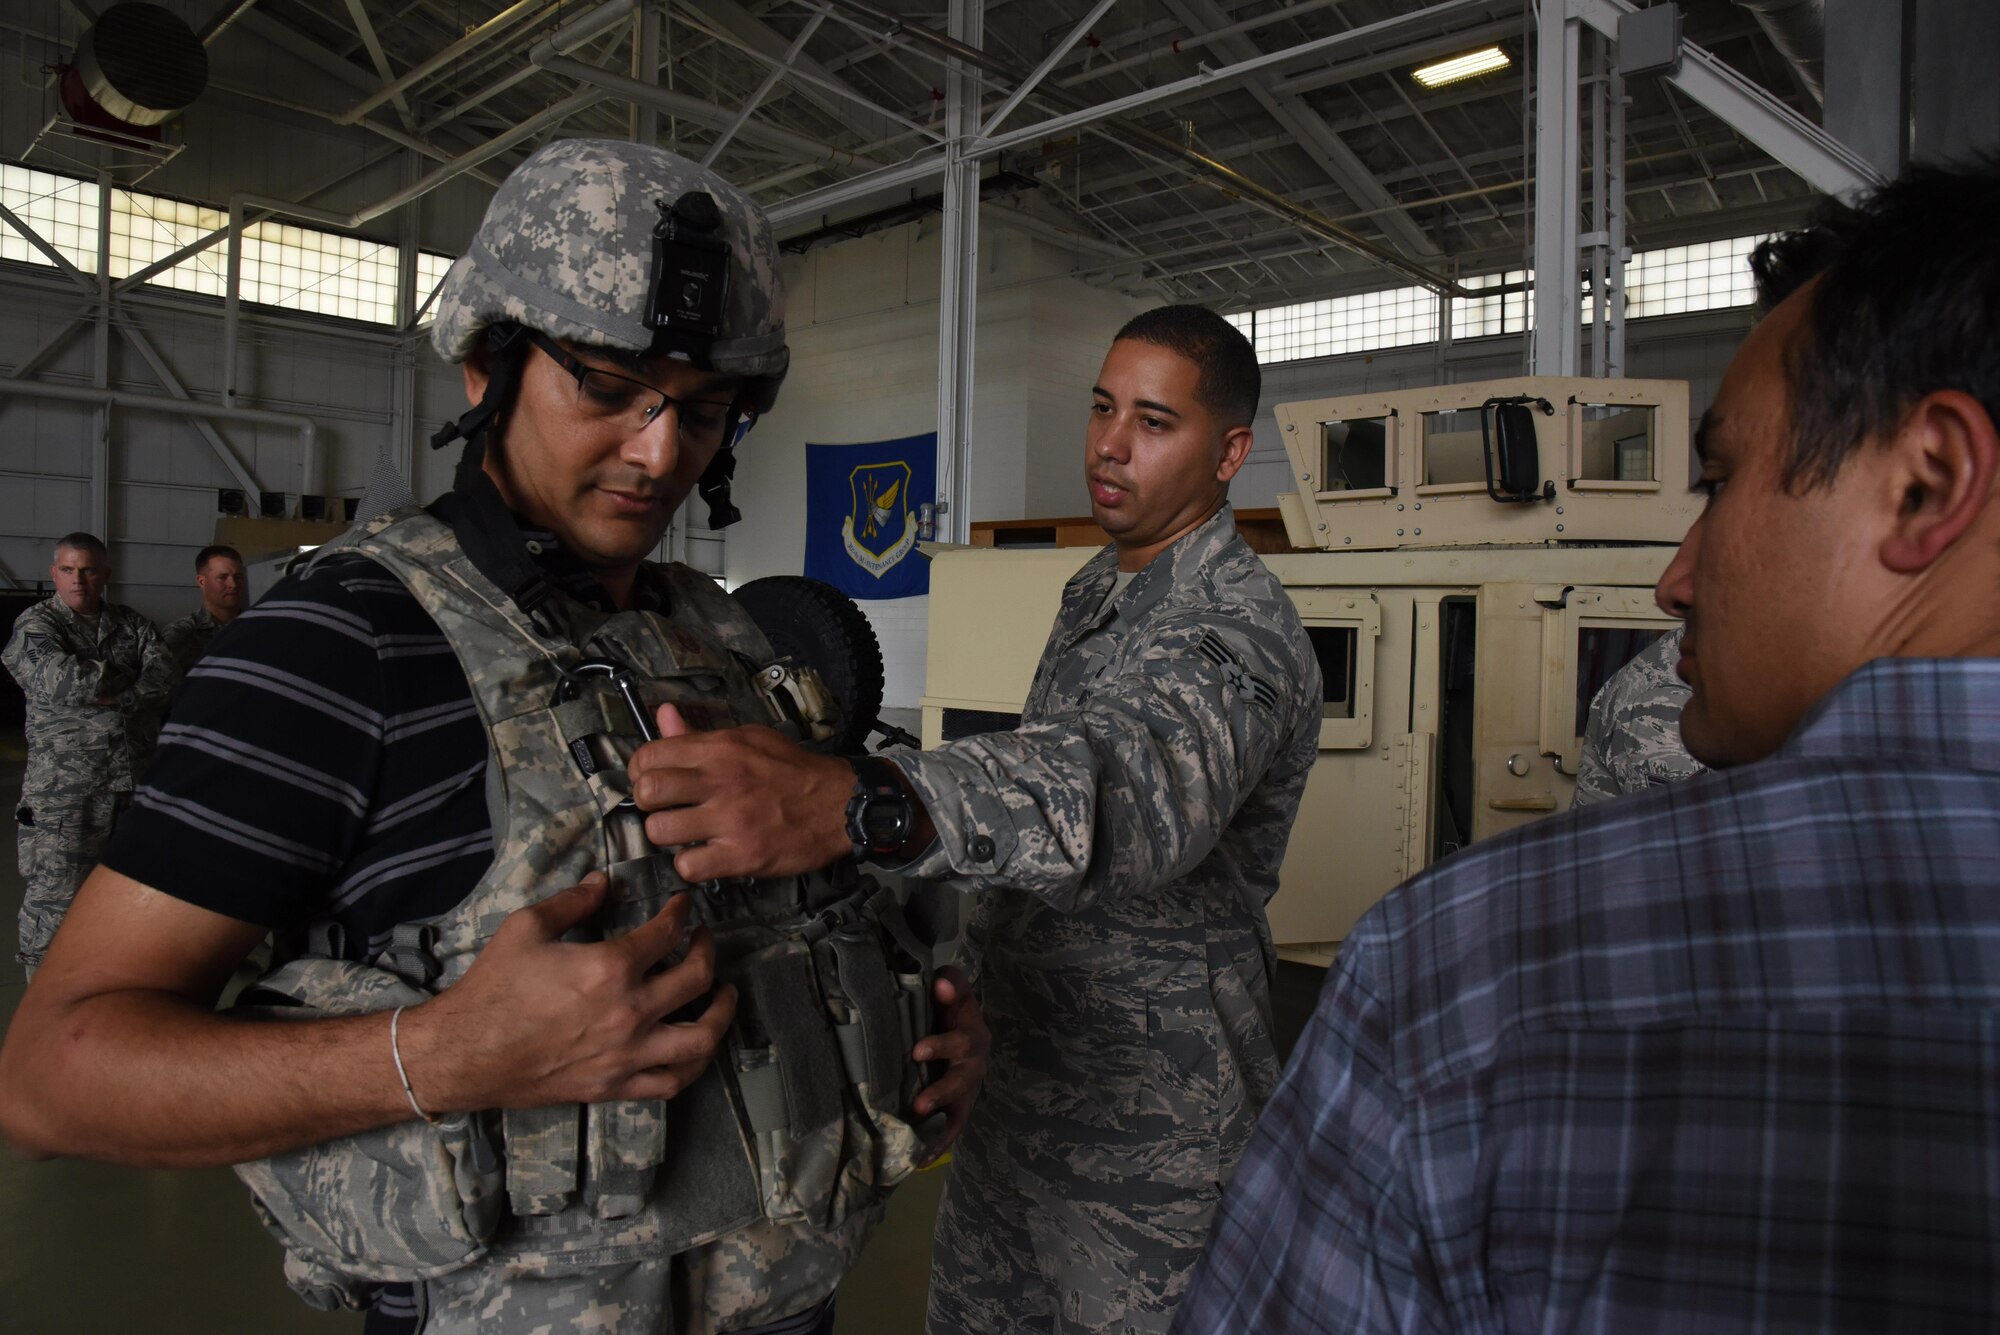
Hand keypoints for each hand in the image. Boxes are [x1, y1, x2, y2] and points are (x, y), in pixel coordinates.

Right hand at [396, 872, 735, 1112]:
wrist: (464, 1053)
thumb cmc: (493, 988)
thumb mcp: (527, 927)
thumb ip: (573, 900)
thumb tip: (603, 881)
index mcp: (609, 968)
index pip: (667, 933)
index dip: (680, 914)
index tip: (682, 907)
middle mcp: (629, 1012)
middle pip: (696, 979)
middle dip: (708, 951)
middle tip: (704, 940)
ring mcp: (626, 1054)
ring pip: (699, 1038)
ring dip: (721, 1012)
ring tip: (725, 994)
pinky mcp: (615, 1085)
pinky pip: (671, 1082)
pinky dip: (693, 1065)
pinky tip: (697, 1048)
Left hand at [628, 703, 854, 880]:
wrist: (840, 804)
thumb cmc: (794, 771)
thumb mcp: (749, 738)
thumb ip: (701, 734)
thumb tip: (664, 715)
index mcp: (720, 749)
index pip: (650, 755)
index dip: (640, 771)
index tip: (651, 781)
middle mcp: (721, 781)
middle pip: (647, 792)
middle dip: (647, 803)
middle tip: (664, 808)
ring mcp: (730, 820)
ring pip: (660, 831)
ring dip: (667, 836)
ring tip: (685, 834)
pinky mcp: (742, 855)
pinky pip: (688, 866)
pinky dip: (690, 865)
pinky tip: (704, 856)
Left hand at [910, 966, 987, 1166]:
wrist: (955, 1023)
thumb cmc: (949, 1007)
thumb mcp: (952, 990)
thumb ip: (950, 983)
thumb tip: (941, 984)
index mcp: (973, 1035)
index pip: (963, 1040)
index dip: (942, 1046)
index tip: (916, 1051)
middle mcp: (975, 1065)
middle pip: (962, 1081)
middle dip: (940, 1093)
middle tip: (919, 1103)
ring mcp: (968, 1089)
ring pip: (959, 1109)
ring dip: (940, 1125)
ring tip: (918, 1133)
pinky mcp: (958, 1107)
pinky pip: (951, 1129)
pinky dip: (938, 1145)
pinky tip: (919, 1162)